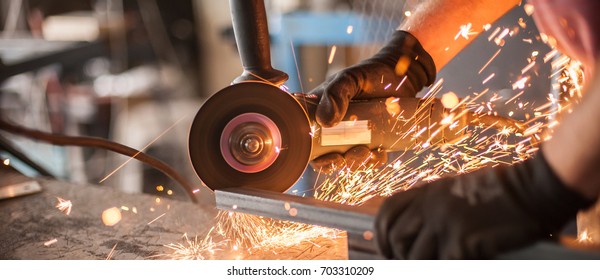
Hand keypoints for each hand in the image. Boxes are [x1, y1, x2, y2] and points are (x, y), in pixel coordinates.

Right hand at [308, 31, 435, 172]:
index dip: (317, 157)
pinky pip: (370, 159)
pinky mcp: (372, 141)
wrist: (400, 75)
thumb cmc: (369, 73)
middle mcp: (334, 128)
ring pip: (349, 161)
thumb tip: (324, 121)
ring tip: (368, 153)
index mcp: (320, 114)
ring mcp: (354, 136)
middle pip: (327, 157)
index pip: (309, 141)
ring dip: (357, 163)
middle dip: (337, 163)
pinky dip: (375, 160)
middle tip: (349, 157)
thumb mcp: (348, 79)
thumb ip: (335, 94)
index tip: (331, 157)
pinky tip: (380, 152)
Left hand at [375, 152, 594, 258]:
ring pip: (415, 256)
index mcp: (428, 191)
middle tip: (407, 265)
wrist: (532, 190)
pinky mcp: (462, 242)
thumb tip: (417, 230)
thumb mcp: (458, 189)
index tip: (384, 249)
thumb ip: (434, 205)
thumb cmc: (501, 193)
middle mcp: (430, 205)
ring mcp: (444, 223)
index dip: (381, 234)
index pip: (387, 212)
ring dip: (422, 265)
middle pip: (396, 237)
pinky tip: (463, 261)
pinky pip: (443, 264)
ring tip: (439, 262)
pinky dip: (447, 266)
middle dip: (398, 256)